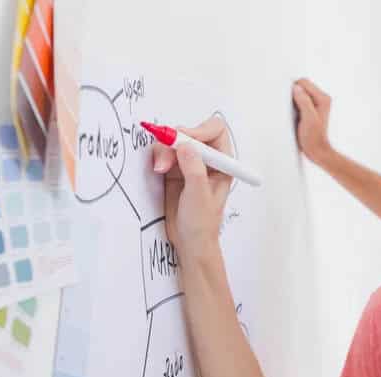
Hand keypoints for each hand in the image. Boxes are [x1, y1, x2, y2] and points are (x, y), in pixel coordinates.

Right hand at [152, 116, 232, 260]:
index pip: (215, 131)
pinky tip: (156, 169)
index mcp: (223, 164)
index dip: (200, 130)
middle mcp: (207, 161)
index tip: (186, 140)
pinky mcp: (173, 171)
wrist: (189, 242)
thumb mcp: (199, 196)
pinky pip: (162, 153)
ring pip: (174, 142)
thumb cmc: (202, 224)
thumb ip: (194, 169)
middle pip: (191, 134)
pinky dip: (157, 156)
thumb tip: (186, 145)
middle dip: (176, 140)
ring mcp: (189, 165)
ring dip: (164, 150)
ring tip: (159, 169)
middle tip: (166, 156)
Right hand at [293, 78, 333, 163]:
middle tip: (291, 107)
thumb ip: (303, 101)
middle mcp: (322, 99)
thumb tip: (296, 88)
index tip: (288, 98)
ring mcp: (317, 104)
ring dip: (293, 100)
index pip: (304, 82)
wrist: (317, 151)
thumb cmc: (313, 138)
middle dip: (293, 93)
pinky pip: (300, 101)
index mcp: (323, 99)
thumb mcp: (308, 119)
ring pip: (300, 93)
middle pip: (302, 86)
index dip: (293, 88)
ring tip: (294, 112)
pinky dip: (294, 105)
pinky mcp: (311, 109)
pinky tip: (294, 114)